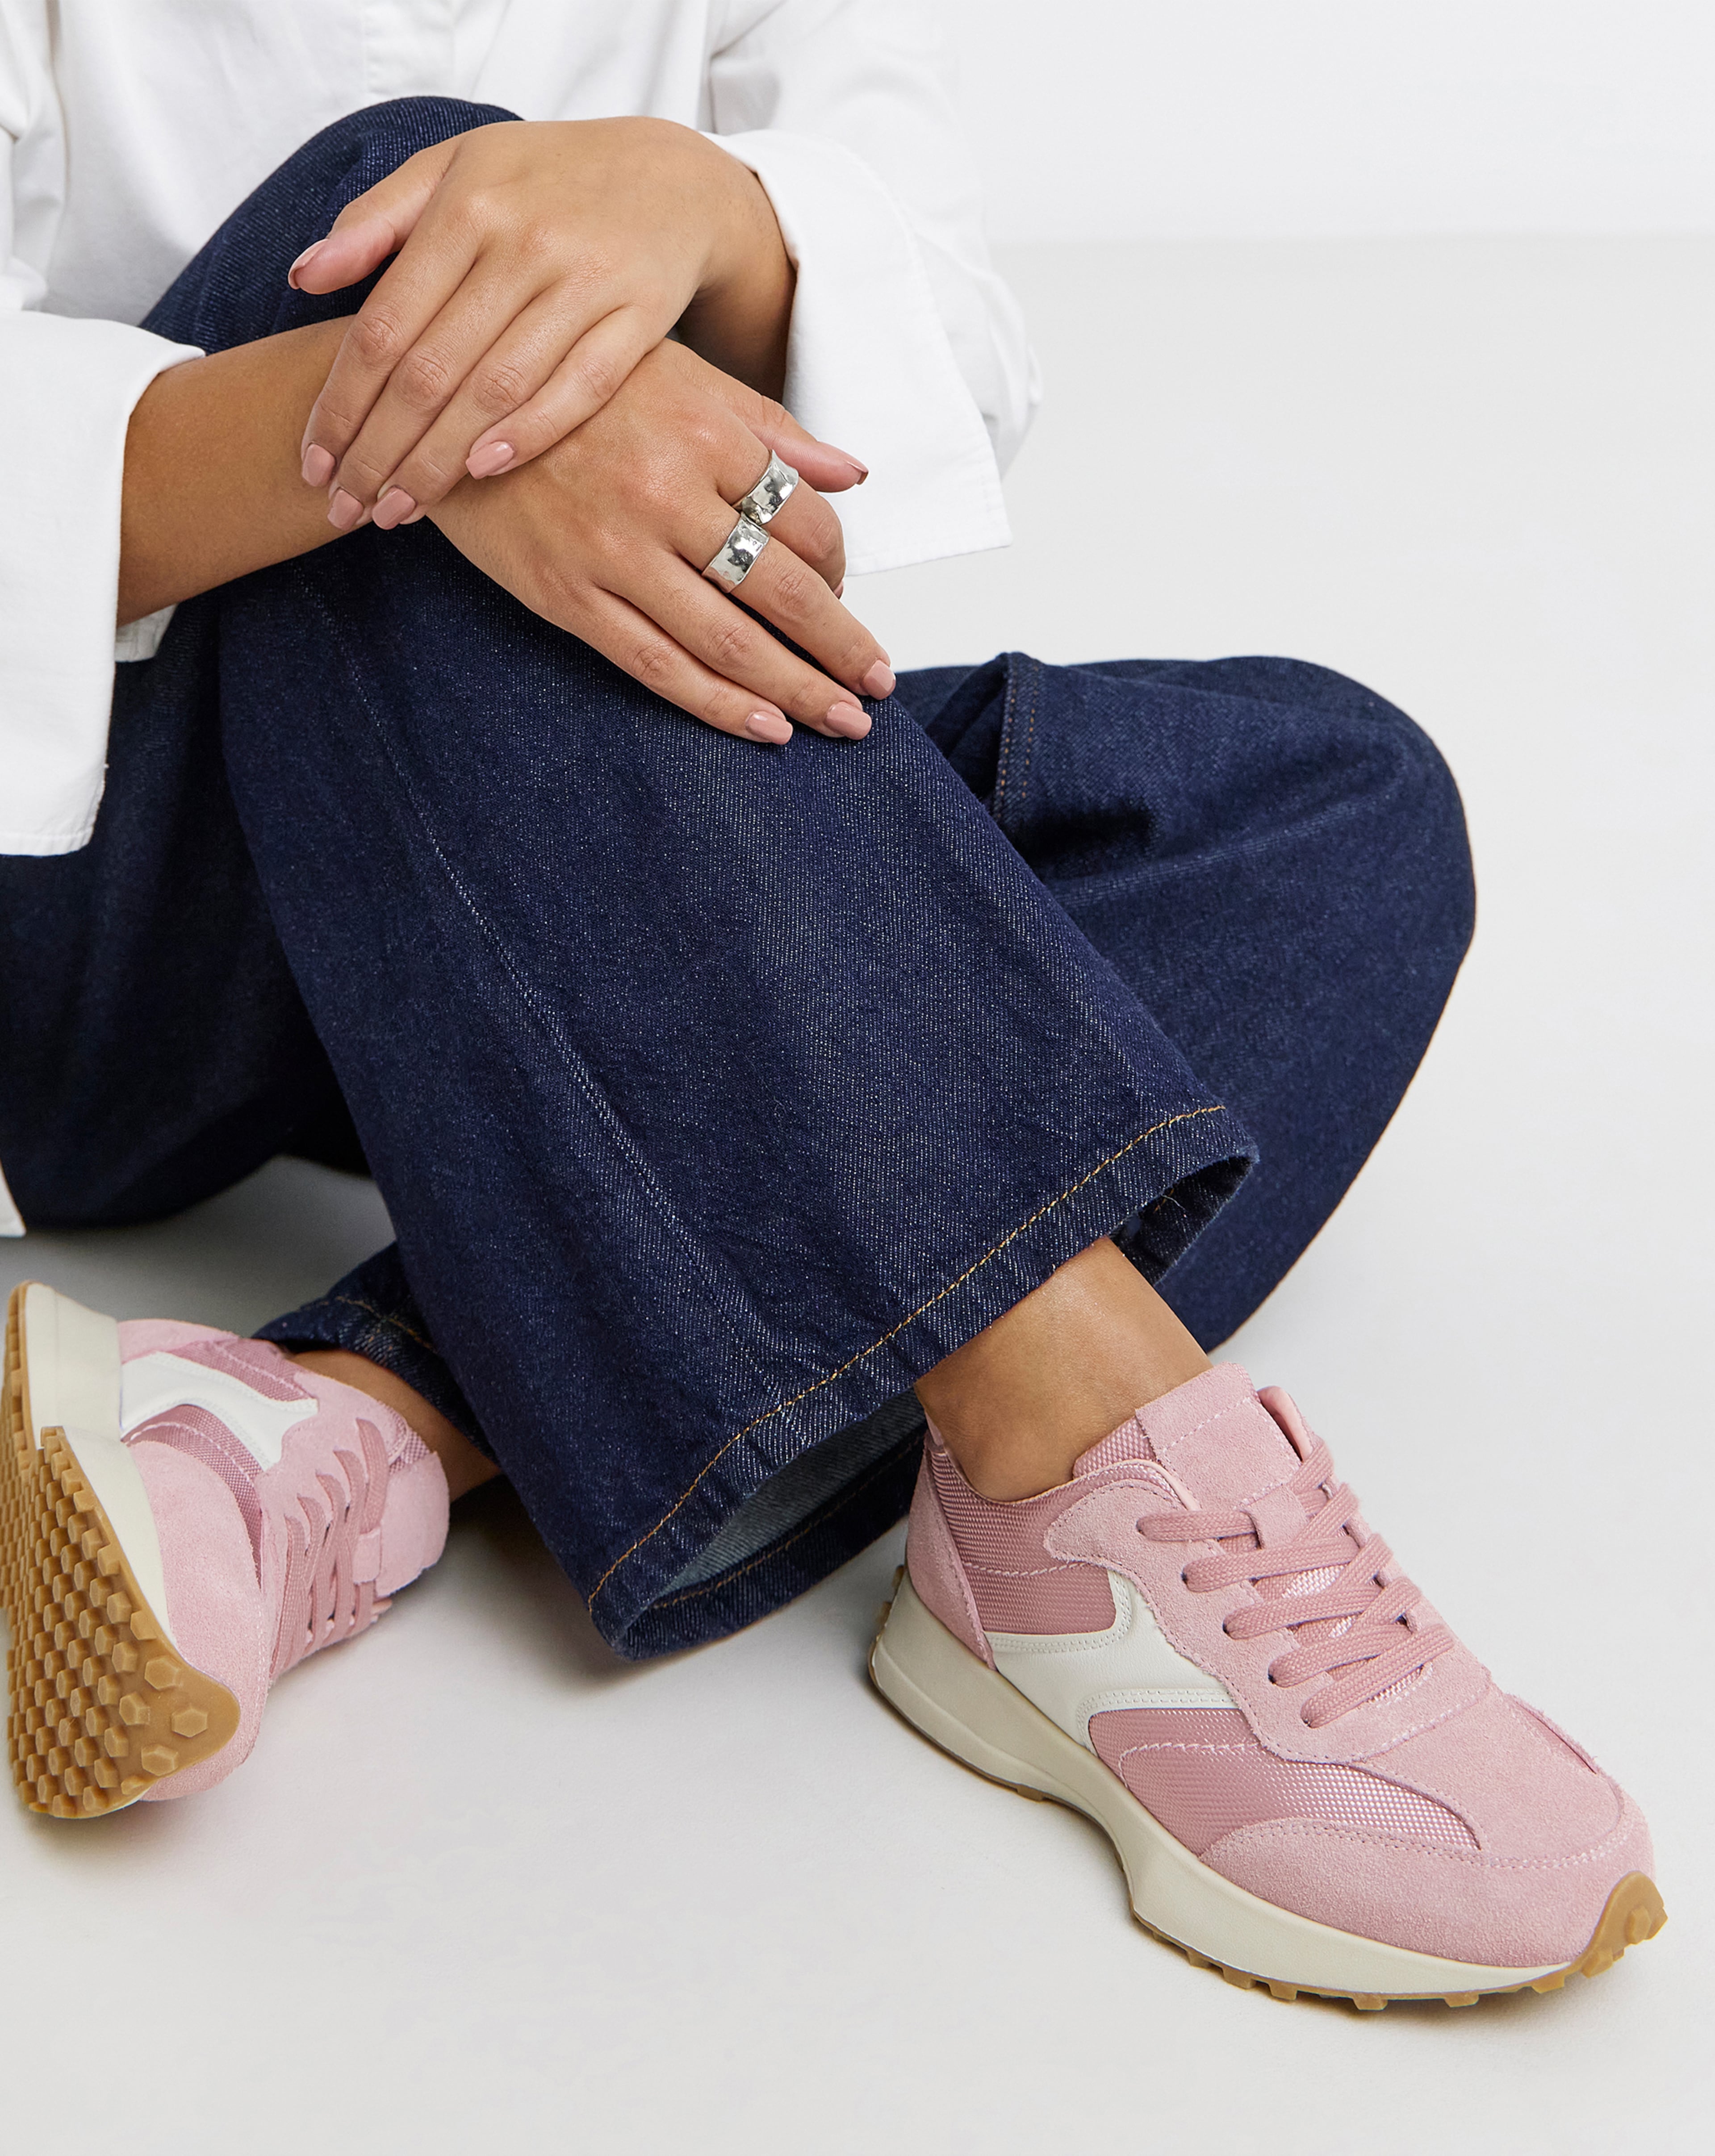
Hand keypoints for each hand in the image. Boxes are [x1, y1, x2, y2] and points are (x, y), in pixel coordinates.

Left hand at [292, 118, 820, 530]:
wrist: (672, 181)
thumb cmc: (544, 180)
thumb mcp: (453, 169)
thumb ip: (375, 221)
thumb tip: (303, 279)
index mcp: (466, 207)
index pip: (383, 327)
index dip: (342, 404)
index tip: (312, 463)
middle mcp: (523, 244)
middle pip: (431, 372)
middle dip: (379, 452)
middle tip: (345, 509)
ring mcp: (586, 283)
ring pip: (496, 392)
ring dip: (439, 464)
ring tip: (397, 512)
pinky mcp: (640, 317)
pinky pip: (579, 390)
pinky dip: (529, 434)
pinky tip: (481, 473)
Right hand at [429, 341, 894, 743]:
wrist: (446, 401)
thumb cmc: (573, 386)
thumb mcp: (676, 373)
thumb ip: (767, 427)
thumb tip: (852, 473)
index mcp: (704, 430)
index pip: (804, 520)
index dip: (841, 567)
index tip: (847, 592)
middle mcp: (666, 492)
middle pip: (782, 589)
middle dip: (842, 646)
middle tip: (878, 685)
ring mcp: (615, 552)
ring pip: (728, 640)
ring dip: (797, 689)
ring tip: (845, 721)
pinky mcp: (569, 596)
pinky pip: (658, 664)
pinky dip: (718, 703)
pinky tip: (767, 727)